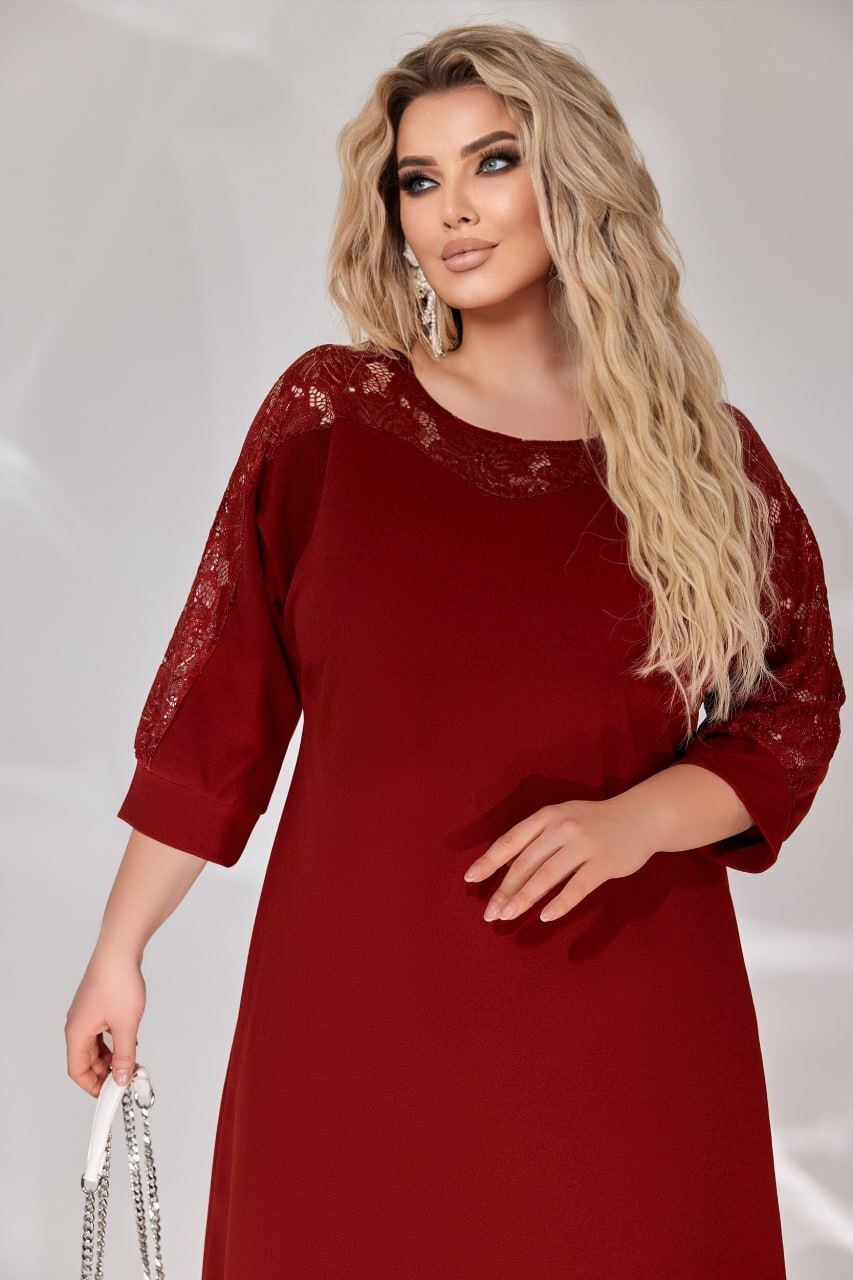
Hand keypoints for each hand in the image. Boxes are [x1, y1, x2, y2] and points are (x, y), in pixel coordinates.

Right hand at [65, 944, 145, 1095]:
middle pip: (85, 1060)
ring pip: (94, 1046)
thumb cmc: (118, 982)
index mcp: (77, 1033)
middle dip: (104, 1072)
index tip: (111, 1093)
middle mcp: (77, 1025)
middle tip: (126, 1078)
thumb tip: (122, 1077)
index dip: (93, 1086)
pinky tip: (129, 1042)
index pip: (77, 1071)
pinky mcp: (96, 1006)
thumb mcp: (125, 1026)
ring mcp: (86, 1014)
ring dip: (110, 1057)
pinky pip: (100, 1033)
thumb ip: (124, 1055)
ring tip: (131, 1062)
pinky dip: (112, 1042)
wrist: (120, 951)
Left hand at [462, 797, 659, 922]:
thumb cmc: (593, 823)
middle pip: (525, 862)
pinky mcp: (604, 862)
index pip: (511, 840)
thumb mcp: (562, 819)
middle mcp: (562, 827)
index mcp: (547, 816)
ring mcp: (584, 844)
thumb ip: (537, 838)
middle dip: (504, 889)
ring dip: (524, 898)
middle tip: (490, 913)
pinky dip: (559, 903)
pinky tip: (545, 917)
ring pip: (547, 875)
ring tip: (508, 915)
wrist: (640, 817)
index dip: (489, 861)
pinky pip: (577, 887)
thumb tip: (505, 869)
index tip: (470, 879)